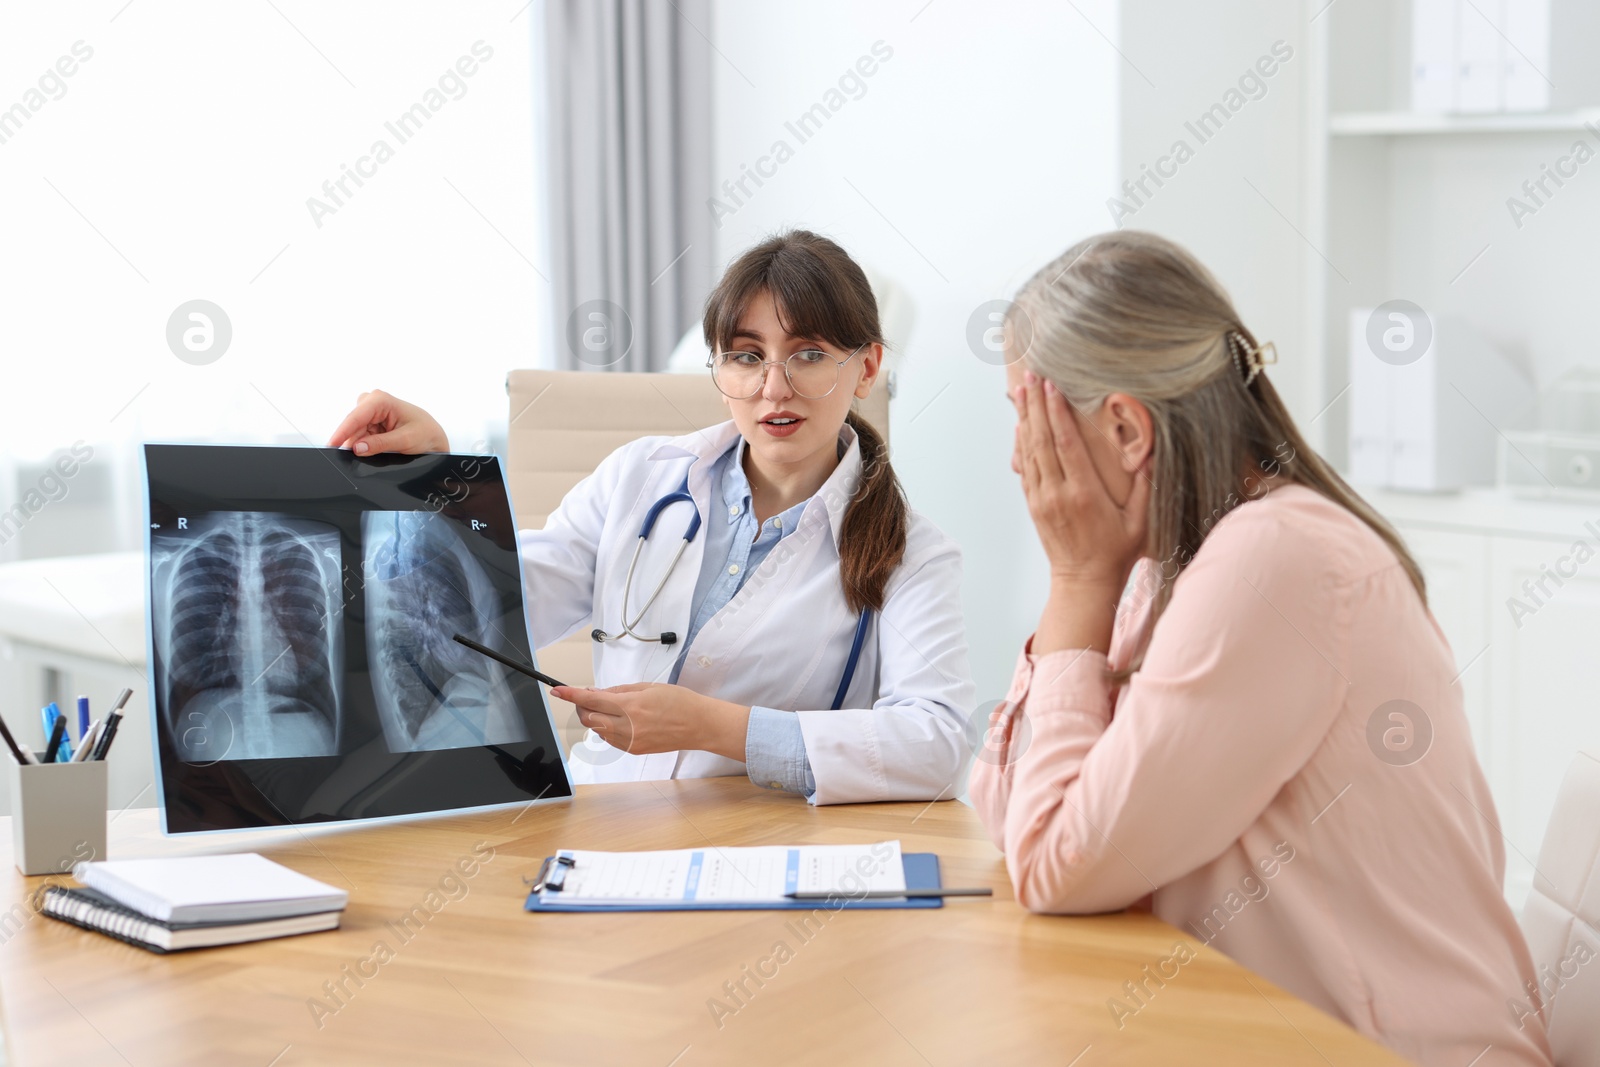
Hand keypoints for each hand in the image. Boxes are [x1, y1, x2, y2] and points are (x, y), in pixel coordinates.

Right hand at [326, 390, 449, 454]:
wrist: (434, 437)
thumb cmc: (426, 433)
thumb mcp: (405, 440)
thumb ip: (380, 444)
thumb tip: (357, 448)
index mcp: (381, 400)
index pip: (356, 416)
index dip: (342, 432)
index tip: (332, 445)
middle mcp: (373, 402)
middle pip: (352, 426)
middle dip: (352, 442)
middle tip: (353, 459)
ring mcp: (371, 413)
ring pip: (354, 433)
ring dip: (360, 446)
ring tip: (379, 452)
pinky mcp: (371, 423)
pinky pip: (359, 437)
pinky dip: (363, 446)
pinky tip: (372, 452)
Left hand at [551, 682, 750, 760]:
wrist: (698, 725)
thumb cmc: (679, 702)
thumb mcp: (648, 687)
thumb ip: (619, 690)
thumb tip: (596, 692)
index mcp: (631, 705)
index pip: (591, 699)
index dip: (571, 695)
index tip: (557, 691)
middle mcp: (627, 726)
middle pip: (589, 718)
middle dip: (582, 706)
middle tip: (587, 696)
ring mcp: (629, 741)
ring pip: (597, 730)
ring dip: (594, 717)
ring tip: (606, 706)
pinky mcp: (633, 750)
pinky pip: (609, 739)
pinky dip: (606, 728)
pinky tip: (617, 719)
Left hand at [1013, 372, 1150, 654]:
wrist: (1084, 581)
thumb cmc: (1116, 553)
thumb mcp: (1139, 522)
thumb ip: (1145, 487)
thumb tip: (1152, 453)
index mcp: (1084, 494)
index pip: (1066, 445)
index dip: (1057, 414)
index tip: (1053, 388)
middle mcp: (1058, 494)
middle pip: (1042, 441)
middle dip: (1036, 405)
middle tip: (1031, 376)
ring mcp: (1042, 499)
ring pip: (1029, 451)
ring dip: (1024, 418)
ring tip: (1020, 391)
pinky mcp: (1034, 505)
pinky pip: (1025, 468)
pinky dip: (1021, 444)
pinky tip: (1020, 425)